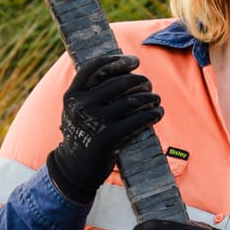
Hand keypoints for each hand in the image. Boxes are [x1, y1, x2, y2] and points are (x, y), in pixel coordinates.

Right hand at [45, 53, 163, 203]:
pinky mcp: (108, 137)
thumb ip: (91, 91)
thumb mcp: (77, 109)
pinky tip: (157, 113)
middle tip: (148, 85)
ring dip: (150, 98)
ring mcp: (95, 121)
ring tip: (156, 99)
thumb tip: (121, 69)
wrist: (74, 168)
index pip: (95, 68)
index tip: (134, 61)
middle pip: (120, 82)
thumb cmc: (83, 133)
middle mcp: (81, 105)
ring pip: (133, 101)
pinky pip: (138, 120)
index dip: (116, 61)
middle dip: (139, 81)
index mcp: (72, 94)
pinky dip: (152, 114)